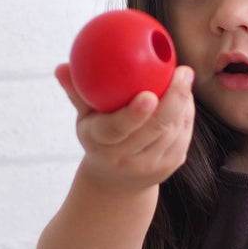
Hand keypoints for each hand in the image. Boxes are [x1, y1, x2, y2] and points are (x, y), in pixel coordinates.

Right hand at [55, 63, 194, 191]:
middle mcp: (127, 159)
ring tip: (184, 76)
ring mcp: (151, 166)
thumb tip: (61, 67)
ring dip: (182, 102)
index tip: (148, 95)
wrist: (115, 181)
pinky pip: (183, 135)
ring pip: (173, 130)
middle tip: (182, 72)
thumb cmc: (98, 136)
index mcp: (102, 144)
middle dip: (173, 100)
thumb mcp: (84, 118)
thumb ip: (77, 92)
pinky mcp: (171, 167)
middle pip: (155, 129)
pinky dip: (186, 113)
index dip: (134, 115)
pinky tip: (186, 94)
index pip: (117, 130)